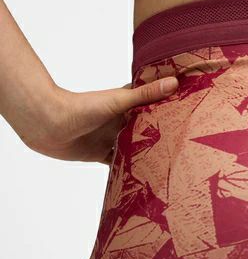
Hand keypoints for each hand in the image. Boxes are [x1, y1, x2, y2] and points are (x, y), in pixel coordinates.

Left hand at [21, 76, 178, 163]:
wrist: (48, 125)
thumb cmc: (81, 107)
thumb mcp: (119, 101)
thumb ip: (146, 94)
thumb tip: (174, 82)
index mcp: (126, 105)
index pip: (152, 104)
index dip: (168, 107)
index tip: (188, 112)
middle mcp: (120, 121)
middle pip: (145, 129)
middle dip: (161, 135)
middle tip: (184, 143)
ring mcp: (111, 138)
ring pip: (135, 147)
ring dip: (147, 154)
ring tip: (170, 162)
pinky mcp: (101, 154)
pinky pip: (120, 163)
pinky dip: (130, 168)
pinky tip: (145, 175)